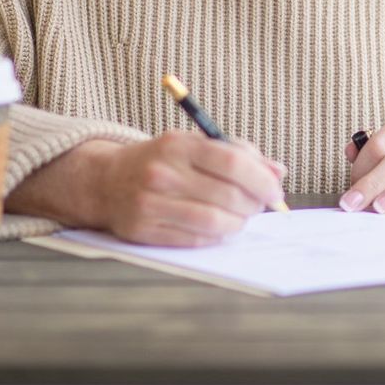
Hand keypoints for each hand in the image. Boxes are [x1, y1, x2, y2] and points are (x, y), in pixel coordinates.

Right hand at [14, 134, 285, 246]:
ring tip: (241, 218)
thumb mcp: (196, 145)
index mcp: (178, 144)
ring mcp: (149, 203)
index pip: (233, 162)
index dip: (262, 180)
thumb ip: (240, 154)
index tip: (275, 191)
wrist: (106, 181)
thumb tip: (278, 172)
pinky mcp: (142, 230)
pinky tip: (219, 228)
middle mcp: (162, 173)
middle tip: (260, 207)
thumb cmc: (163, 161)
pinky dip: (216, 236)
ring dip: (238, 224)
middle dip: (254, 205)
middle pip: (227, 195)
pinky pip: (194, 240)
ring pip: (213, 222)